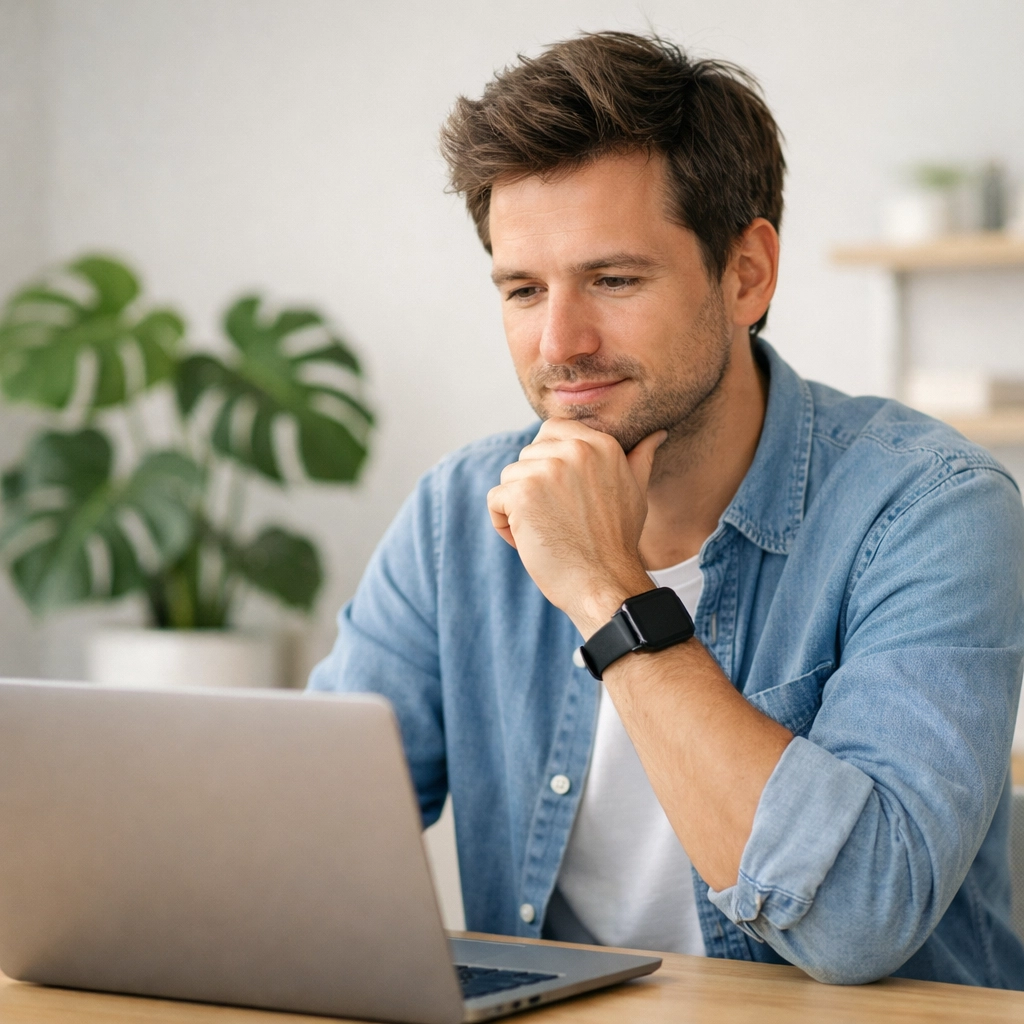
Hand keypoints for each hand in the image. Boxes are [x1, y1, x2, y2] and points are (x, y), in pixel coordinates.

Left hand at [486, 419, 666, 635]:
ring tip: (546, 532)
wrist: (604, 582)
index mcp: (600, 444)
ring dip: (518, 508)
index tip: (561, 495)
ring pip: (510, 478)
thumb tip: (656, 434)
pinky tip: (528, 542)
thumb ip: (639, 458)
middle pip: (527, 456)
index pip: (551, 430)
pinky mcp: (523, 493)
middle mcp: (575, 449)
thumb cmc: (618, 542)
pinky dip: (503, 524)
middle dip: (533, 487)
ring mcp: (547, 470)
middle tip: (558, 520)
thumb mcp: (635, 492)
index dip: (546, 461)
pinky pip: (495, 500)